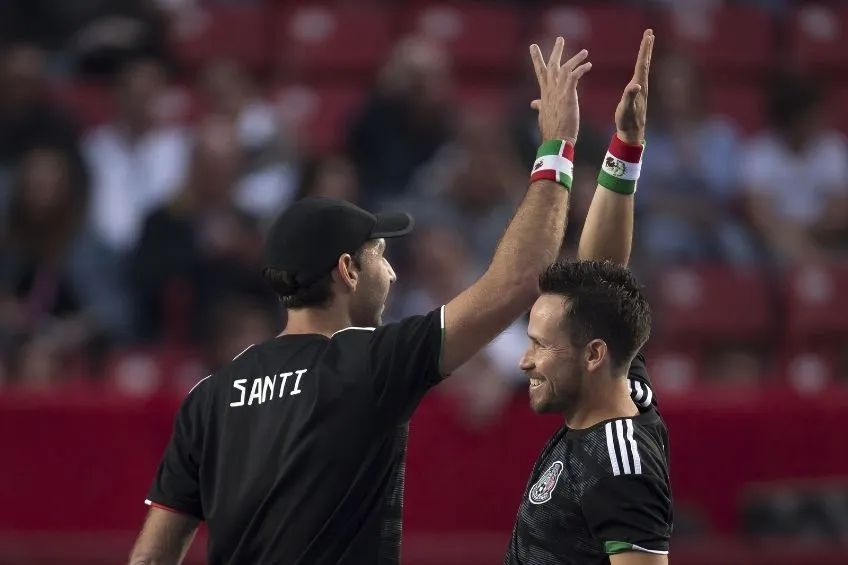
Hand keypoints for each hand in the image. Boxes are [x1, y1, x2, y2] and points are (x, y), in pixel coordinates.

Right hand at [529, 37, 591, 141]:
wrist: (556, 139)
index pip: (540, 72)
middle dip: (556, 51)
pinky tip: (588, 65)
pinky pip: (574, 76)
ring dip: (575, 58)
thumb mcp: (544, 114)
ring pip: (565, 68)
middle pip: (551, 65)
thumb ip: (540, 105)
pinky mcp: (567, 95)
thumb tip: (534, 103)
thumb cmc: (552, 129)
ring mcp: (558, 92)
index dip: (537, 58)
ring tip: (585, 52)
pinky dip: (581, 69)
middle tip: (560, 38)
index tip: (534, 46)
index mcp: (545, 93)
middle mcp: (550, 90)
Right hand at [615, 29, 653, 144]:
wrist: (632, 133)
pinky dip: (640, 65)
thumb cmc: (627, 121)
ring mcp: (640, 89)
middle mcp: (642, 85)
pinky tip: (639, 65)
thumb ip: (630, 96)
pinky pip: (639, 74)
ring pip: (643, 67)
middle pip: (644, 62)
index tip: (648, 35)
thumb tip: (636, 85)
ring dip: (644, 54)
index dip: (645, 49)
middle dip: (647, 47)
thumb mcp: (626, 109)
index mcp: (639, 86)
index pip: (642, 64)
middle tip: (649, 32)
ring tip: (646, 43)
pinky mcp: (637, 93)